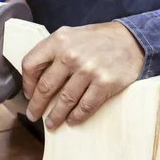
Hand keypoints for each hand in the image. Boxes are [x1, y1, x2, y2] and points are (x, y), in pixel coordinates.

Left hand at [23, 22, 143, 128]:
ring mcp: (88, 70)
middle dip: (36, 105)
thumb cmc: (97, 40)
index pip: (30, 64)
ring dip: (56, 116)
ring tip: (51, 123)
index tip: (28, 93)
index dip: (27, 83)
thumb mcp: (70, 36)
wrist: (132, 40)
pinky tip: (72, 120)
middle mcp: (70, 55)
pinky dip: (76, 116)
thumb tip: (36, 78)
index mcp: (58, 40)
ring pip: (64, 100)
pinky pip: (85, 106)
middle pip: (45, 86)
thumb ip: (53, 51)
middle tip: (33, 115)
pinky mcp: (104, 83)